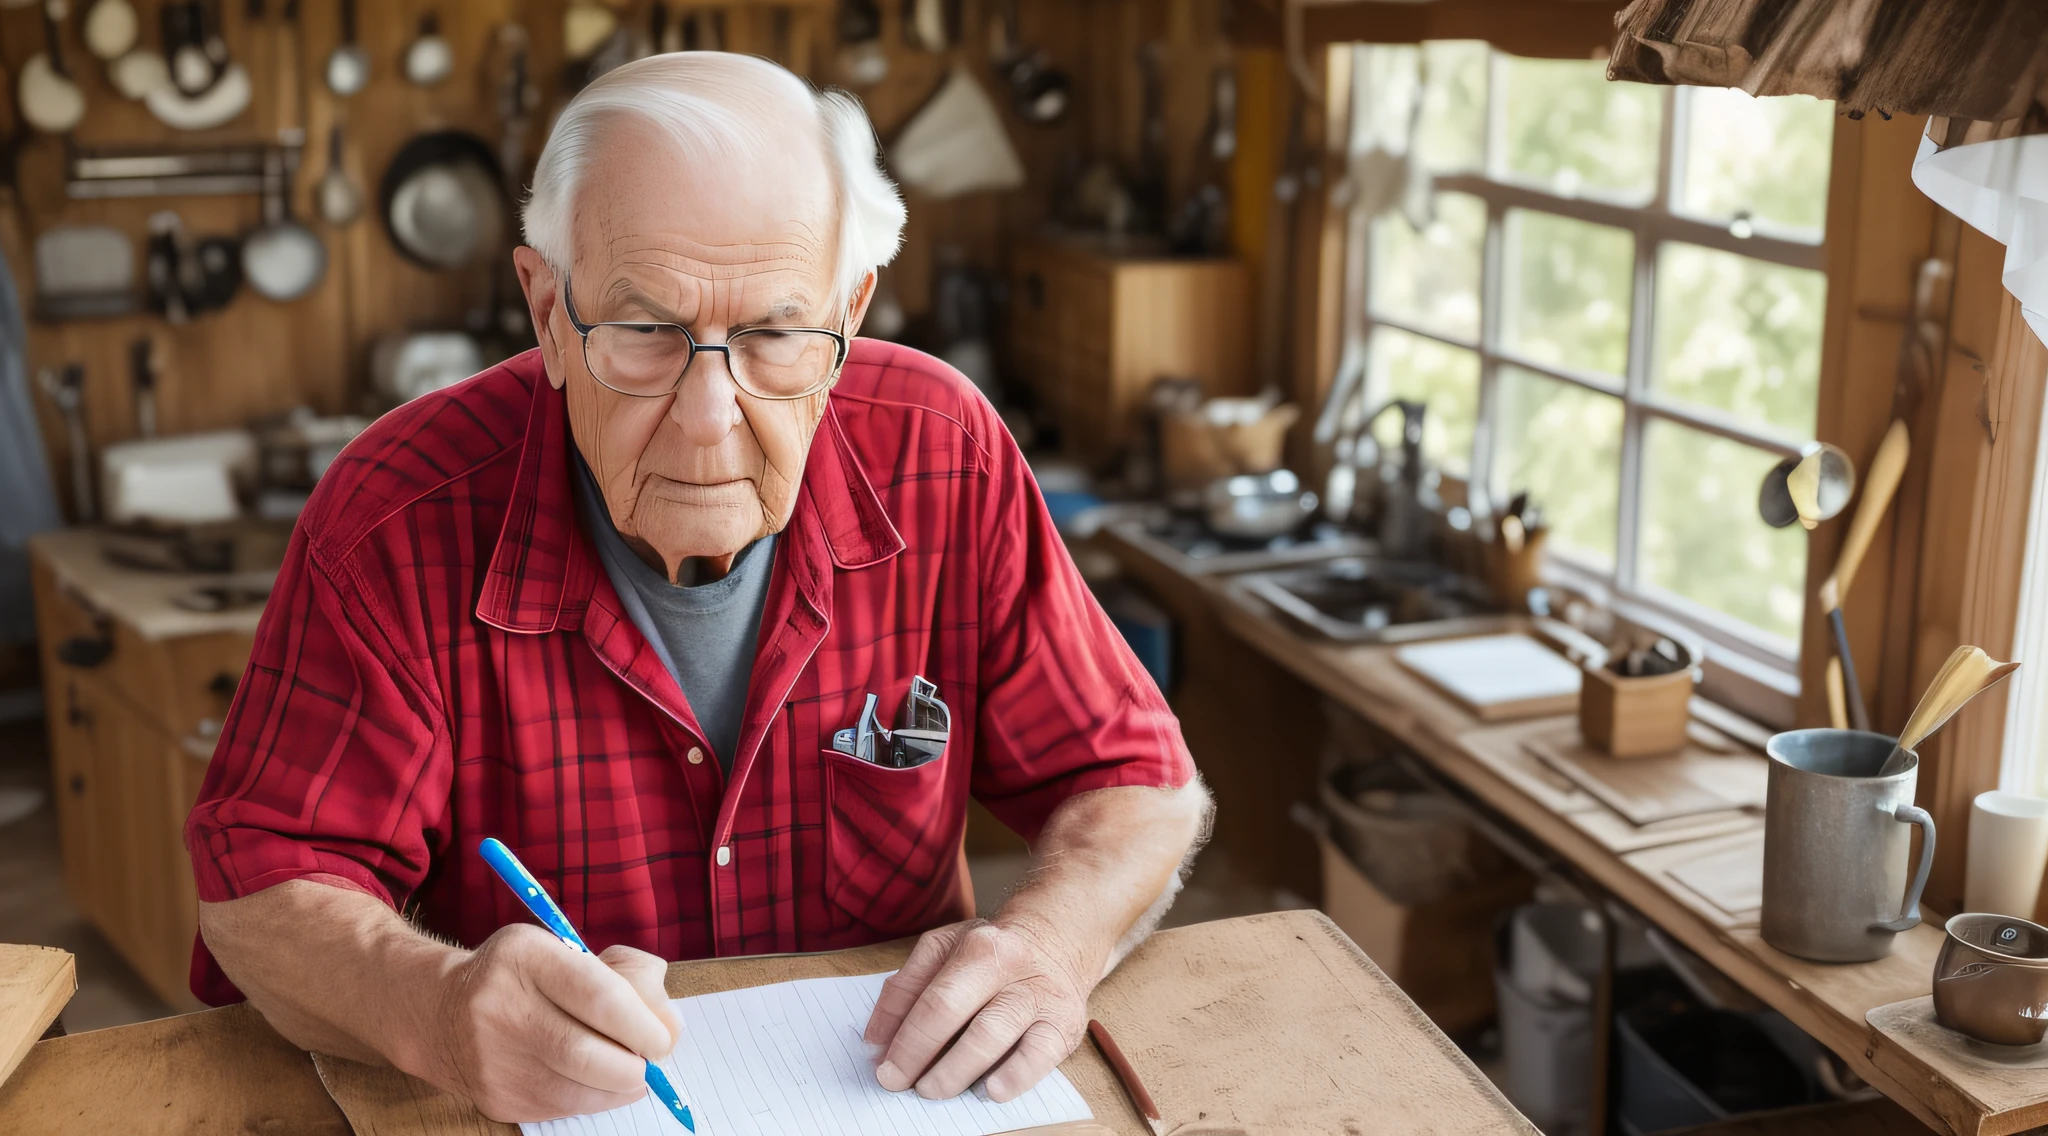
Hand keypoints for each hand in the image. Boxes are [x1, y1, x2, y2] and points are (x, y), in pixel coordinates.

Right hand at [413, 925, 681, 1121]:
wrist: (442, 1012)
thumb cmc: (527, 976)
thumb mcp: (566, 949)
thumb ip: (624, 973)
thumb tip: (669, 1022)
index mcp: (526, 957)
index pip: (599, 996)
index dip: (642, 1023)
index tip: (663, 1035)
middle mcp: (502, 1008)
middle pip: (586, 1053)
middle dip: (635, 1064)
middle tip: (652, 1060)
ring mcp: (493, 1059)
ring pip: (577, 1090)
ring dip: (620, 1086)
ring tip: (631, 1070)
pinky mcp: (496, 1098)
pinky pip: (562, 1107)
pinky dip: (595, 1098)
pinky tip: (602, 1083)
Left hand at [863, 919, 1092, 1102]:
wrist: (1060, 939)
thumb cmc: (994, 952)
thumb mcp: (945, 950)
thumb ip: (906, 989)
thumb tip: (876, 1040)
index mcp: (978, 947)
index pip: (932, 1000)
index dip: (905, 1040)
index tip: (885, 1070)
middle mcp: (1011, 966)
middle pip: (955, 1014)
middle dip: (921, 1056)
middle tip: (903, 1085)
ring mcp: (1041, 995)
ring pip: (993, 1036)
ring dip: (957, 1071)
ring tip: (934, 1089)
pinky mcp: (1064, 1025)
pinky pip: (1040, 1056)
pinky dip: (1013, 1077)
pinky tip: (990, 1090)